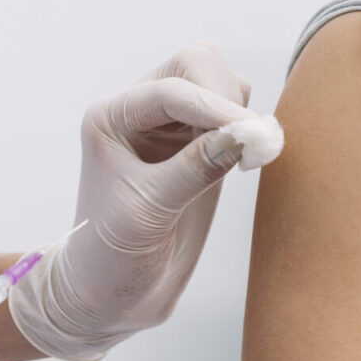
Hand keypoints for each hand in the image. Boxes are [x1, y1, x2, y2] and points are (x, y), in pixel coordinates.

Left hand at [8, 42, 255, 360]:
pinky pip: (232, 112)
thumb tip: (247, 133)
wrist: (109, 296)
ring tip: (246, 156)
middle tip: (250, 140)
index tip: (251, 133)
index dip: (213, 106)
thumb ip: (195, 169)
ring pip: (217, 81)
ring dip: (238, 108)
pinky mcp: (198, 145)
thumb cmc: (110, 255)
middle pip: (195, 64)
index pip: (171, 90)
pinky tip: (244, 159)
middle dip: (225, 95)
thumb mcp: (148, 212)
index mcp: (113, 116)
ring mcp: (171, 125)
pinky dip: (246, 125)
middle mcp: (140, 111)